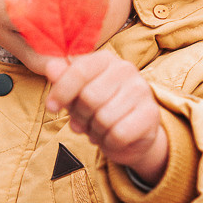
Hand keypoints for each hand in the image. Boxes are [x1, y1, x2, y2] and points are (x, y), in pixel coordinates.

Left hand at [44, 52, 167, 185]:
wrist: (132, 135)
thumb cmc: (100, 110)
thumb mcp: (77, 95)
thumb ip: (63, 81)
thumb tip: (50, 68)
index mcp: (106, 59)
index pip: (80, 70)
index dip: (61, 91)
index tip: (51, 107)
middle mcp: (126, 70)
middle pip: (89, 97)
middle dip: (80, 116)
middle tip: (83, 122)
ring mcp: (142, 90)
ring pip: (103, 118)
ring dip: (95, 131)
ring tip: (99, 129)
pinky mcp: (151, 114)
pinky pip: (119, 134)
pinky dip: (109, 142)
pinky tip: (112, 138)